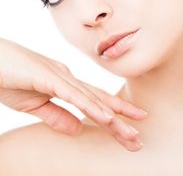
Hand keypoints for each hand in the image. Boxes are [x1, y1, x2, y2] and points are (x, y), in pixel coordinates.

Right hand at [0, 37, 146, 150]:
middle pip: (99, 100)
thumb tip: (79, 130)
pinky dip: (91, 107)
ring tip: (131, 133)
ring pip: (91, 99)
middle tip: (138, 138)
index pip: (93, 101)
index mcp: (64, 83)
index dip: (113, 115)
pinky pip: (73, 96)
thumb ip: (57, 115)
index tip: (130, 128)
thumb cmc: (8, 78)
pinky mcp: (48, 77)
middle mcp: (67, 78)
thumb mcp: (34, 104)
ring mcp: (59, 76)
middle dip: (121, 119)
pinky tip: (106, 118)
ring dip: (112, 117)